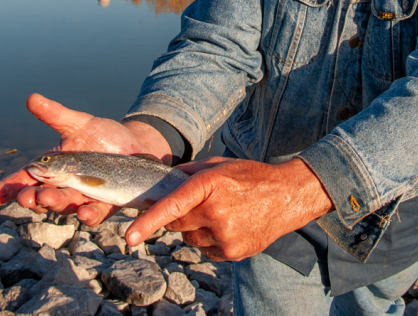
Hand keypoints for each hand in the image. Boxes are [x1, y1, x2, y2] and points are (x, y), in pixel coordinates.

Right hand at [0, 93, 171, 226]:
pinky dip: (88, 215)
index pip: (21, 181)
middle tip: (26, 196)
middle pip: (40, 197)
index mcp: (50, 169)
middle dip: (31, 198)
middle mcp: (62, 187)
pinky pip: (94, 214)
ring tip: (49, 199)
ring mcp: (83, 197)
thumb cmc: (102, 135)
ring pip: (64, 206)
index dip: (3, 191)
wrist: (136, 145)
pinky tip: (84, 212)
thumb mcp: (78, 123)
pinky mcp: (105, 204)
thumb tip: (31, 98)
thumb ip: (54, 114)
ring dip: (55, 204)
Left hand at [125, 157, 332, 261]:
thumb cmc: (251, 176)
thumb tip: (162, 180)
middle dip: (179, 216)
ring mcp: (226, 235)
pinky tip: (229, 226)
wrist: (288, 196)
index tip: (130, 237)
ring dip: (196, 229)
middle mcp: (217, 212)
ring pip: (190, 239)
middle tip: (199, 205)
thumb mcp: (220, 165)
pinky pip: (206, 250)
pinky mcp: (233, 252)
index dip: (148, 222)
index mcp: (211, 185)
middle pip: (177, 223)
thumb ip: (190, 172)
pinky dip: (210, 241)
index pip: (173, 205)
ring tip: (222, 214)